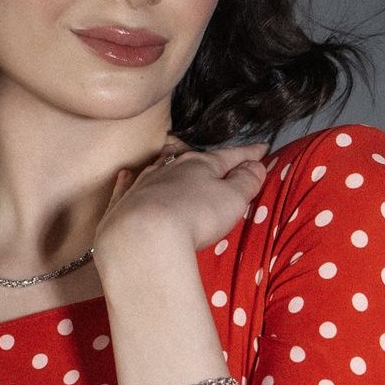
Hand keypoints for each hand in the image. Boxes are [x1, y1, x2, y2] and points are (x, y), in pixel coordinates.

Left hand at [94, 138, 268, 276]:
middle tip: (216, 155)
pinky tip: (127, 174)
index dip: (248, 153)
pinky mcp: (122, 204)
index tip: (261, 148)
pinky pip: (127, 186)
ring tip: (171, 154)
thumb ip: (246, 181)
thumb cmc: (194, 216)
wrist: (145, 236)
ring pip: (159, 167)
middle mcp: (170, 168)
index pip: (230, 156)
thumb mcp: (232, 199)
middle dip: (207, 158)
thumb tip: (255, 165)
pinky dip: (129, 179)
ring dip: (168, 162)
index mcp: (200, 165)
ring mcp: (143, 184)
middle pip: (192, 160)